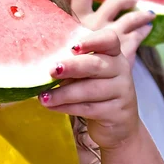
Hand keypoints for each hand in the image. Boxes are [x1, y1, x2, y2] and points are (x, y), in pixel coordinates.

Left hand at [38, 29, 140, 149]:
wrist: (116, 123)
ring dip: (63, 93)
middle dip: (72, 67)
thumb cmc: (94, 88)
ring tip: (43, 96)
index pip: (109, 39)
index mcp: (112, 53)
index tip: (72, 46)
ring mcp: (121, 91)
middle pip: (96, 65)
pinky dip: (67, 107)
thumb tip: (42, 58)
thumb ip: (72, 62)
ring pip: (90, 90)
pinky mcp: (116, 113)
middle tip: (52, 70)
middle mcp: (120, 70)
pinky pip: (89, 108)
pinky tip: (51, 106)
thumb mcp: (87, 72)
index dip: (92, 41)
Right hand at [70, 0, 154, 65]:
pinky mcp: (125, 50)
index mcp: (77, 22)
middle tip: (132, 0)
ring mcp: (111, 36)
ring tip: (149, 14)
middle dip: (124, 1)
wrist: (85, 95)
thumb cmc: (69, 72)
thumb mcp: (66, 51)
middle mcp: (95, 25)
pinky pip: (137, 36)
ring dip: (141, 15)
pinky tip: (148, 29)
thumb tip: (73, 35)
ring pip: (130, 19)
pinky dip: (143, 31)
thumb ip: (73, 40)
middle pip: (112, 4)